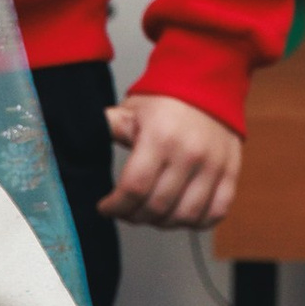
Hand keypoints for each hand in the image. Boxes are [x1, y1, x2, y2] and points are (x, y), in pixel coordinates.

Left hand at [103, 93, 243, 228]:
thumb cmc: (165, 100)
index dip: (116, 206)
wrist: (208, 82)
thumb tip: (73, 141)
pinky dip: (195, 222)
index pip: (134, 188)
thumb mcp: (130, 110)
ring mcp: (213, 165)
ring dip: (162, 223)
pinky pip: (215, 213)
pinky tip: (179, 213)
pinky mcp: (231, 172)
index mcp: (160, 137)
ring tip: (151, 213)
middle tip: (126, 211)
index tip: (106, 208)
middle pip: (157, 207)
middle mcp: (189, 153)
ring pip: (185, 216)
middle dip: (134, 216)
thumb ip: (105, 129)